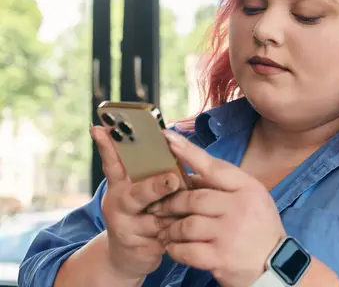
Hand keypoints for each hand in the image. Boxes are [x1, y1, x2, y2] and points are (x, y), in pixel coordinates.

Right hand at [91, 125, 180, 279]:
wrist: (128, 256)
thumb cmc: (142, 214)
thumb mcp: (140, 191)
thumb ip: (152, 172)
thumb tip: (174, 143)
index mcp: (120, 186)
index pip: (112, 163)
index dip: (107, 146)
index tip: (101, 129)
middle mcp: (119, 204)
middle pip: (138, 194)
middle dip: (156, 187)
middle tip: (173, 179)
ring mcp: (128, 228)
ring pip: (157, 218)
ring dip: (177, 213)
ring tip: (191, 208)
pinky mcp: (141, 248)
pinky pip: (167, 237)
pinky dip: (180, 232)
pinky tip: (190, 230)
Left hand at [148, 130, 285, 286]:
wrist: (275, 267)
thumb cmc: (260, 228)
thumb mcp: (252, 198)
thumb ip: (223, 186)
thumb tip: (188, 175)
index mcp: (248, 189)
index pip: (214, 167)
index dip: (189, 152)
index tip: (167, 138)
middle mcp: (240, 208)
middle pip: (193, 198)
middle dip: (171, 203)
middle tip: (158, 207)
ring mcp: (230, 234)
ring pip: (186, 225)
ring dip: (170, 229)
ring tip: (164, 231)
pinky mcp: (220, 258)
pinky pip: (186, 250)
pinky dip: (174, 249)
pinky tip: (173, 248)